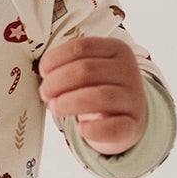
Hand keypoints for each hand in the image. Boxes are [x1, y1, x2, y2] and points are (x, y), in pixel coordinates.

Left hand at [36, 34, 145, 154]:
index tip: (43, 72)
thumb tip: (46, 73)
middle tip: (45, 93)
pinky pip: (114, 128)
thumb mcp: (90, 70)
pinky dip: (93, 129)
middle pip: (86, 71)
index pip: (82, 47)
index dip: (56, 59)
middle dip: (57, 82)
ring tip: (55, 108)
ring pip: (100, 97)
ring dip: (69, 103)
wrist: (127, 117)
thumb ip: (70, 65)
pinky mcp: (133, 125)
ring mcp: (133, 98)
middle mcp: (128, 71)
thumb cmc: (99, 89)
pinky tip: (81, 129)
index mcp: (117, 50)